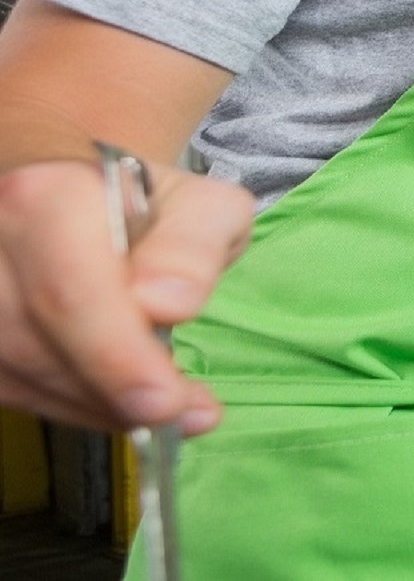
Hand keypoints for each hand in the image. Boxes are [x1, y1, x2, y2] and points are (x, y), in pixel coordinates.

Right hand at [0, 158, 251, 433]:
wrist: (71, 197)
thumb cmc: (142, 205)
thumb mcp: (198, 206)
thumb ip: (193, 246)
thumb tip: (168, 304)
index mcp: (45, 198)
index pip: (69, 291)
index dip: (115, 355)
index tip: (165, 397)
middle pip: (34, 343)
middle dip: (111, 390)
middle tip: (176, 412)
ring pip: (17, 373)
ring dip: (94, 403)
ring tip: (164, 407)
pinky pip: (10, 386)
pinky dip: (69, 404)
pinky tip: (116, 401)